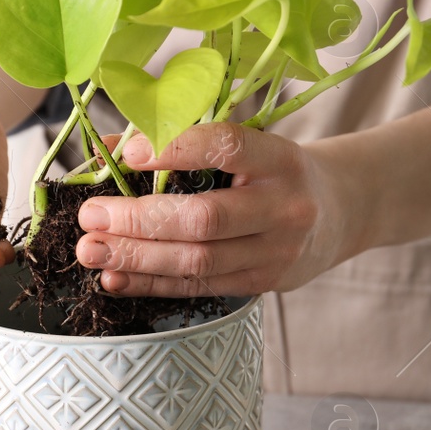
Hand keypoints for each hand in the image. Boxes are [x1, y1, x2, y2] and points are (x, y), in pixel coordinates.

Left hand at [74, 123, 352, 296]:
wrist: (340, 211)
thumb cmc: (274, 171)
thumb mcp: (248, 145)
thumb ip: (183, 141)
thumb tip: (106, 149)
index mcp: (280, 158)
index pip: (228, 147)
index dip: (176, 149)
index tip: (128, 154)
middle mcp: (284, 207)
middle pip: (205, 219)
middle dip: (139, 219)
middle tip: (91, 215)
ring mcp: (277, 252)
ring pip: (198, 262)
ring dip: (136, 257)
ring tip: (90, 250)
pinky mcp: (263, 284)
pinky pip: (199, 288)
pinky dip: (151, 283)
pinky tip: (114, 277)